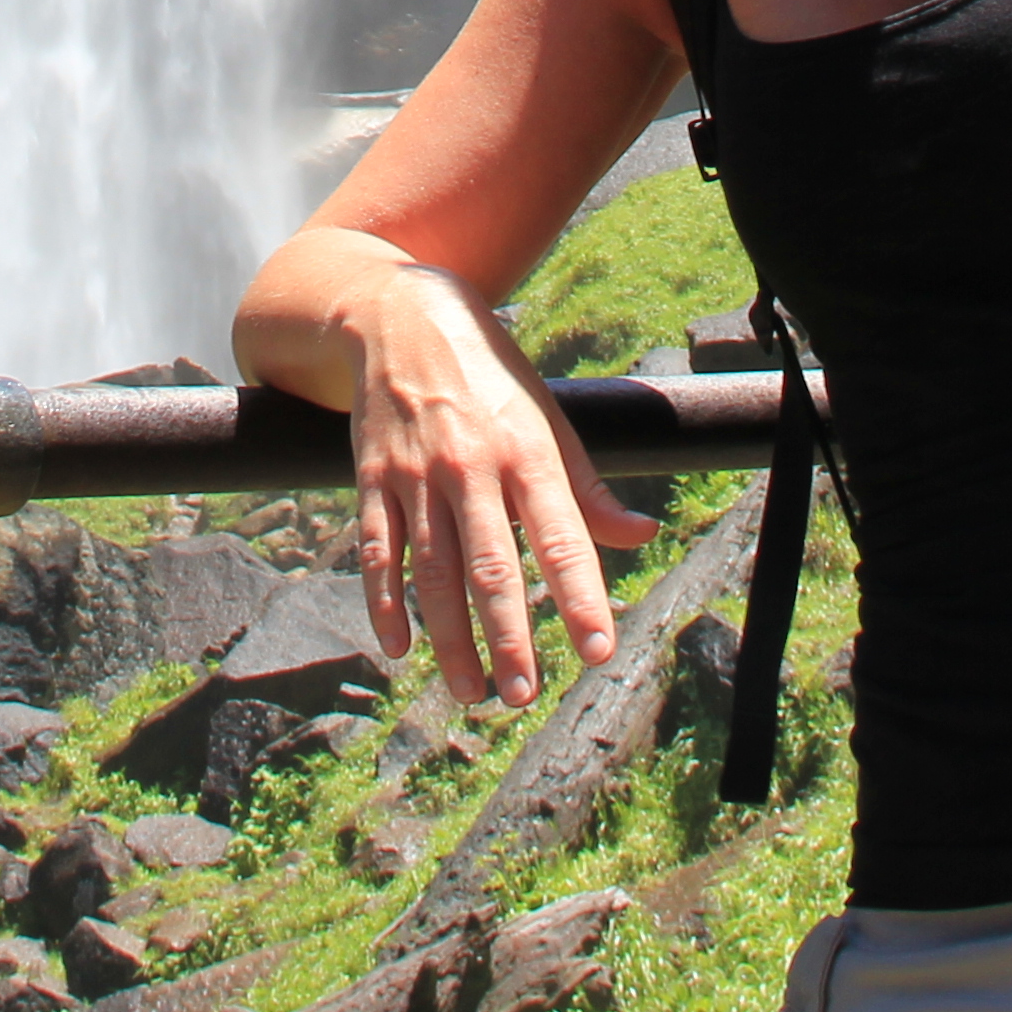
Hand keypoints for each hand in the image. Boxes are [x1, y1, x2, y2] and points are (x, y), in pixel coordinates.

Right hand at [338, 261, 653, 709]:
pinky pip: (379, 551)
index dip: (580, 594)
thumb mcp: (547, 419)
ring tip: (471, 691)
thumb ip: (588, 488)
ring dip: (450, 637)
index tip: (598, 648)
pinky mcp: (371, 478)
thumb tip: (640, 536)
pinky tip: (399, 647)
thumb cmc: (490, 376)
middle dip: (508, 635)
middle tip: (522, 695)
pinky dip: (386, 602)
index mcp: (526, 450)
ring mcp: (415, 473)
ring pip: (433, 570)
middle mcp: (470, 465)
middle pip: (490, 565)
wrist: (399, 316)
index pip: (560, 535)